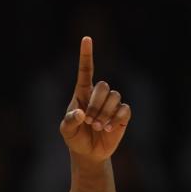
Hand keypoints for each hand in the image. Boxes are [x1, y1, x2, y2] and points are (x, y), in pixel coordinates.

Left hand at [59, 37, 130, 160]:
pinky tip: (108, 129)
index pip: (86, 70)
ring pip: (114, 96)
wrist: (89, 153)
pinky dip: (115, 119)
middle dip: (96, 104)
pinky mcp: (122, 114)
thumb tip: (81, 113)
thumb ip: (70, 121)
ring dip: (105, 113)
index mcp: (83, 93)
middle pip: (103, 86)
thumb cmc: (75, 138)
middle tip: (89, 121)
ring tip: (97, 127)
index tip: (86, 39)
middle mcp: (99, 95)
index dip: (86, 55)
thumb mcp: (66, 131)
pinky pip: (124, 109)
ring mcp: (111, 103)